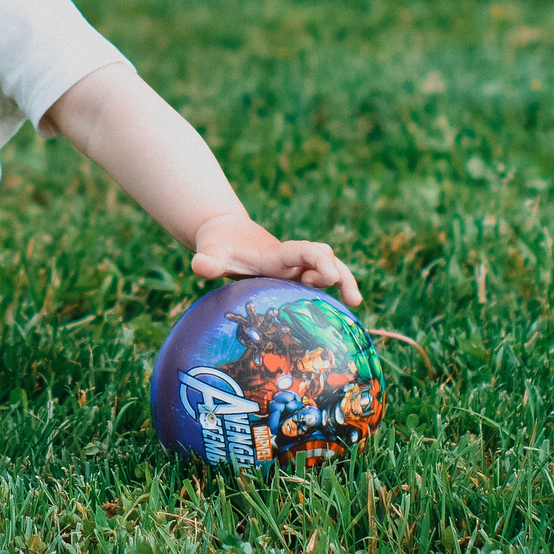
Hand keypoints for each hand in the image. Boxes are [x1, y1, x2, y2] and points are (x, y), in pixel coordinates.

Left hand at [189, 213, 361, 305]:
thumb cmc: (218, 244)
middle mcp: (292, 260)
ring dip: (343, 282)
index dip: (318, 260)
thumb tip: (200, 267)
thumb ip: (208, 260)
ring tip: (354, 304)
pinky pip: (320, 286)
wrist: (224, 234)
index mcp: (277, 254)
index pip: (304, 251)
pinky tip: (337, 318)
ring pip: (327, 271)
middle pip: (325, 259)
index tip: (328, 276)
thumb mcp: (211, 252)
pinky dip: (331, 296)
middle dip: (341, 274)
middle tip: (353, 299)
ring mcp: (296, 270)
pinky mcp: (295, 281)